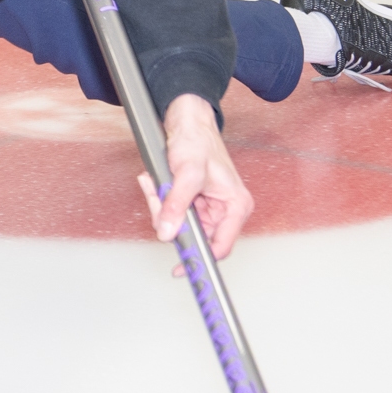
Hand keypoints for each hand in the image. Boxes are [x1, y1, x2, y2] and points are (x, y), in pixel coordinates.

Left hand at [135, 93, 256, 260]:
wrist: (188, 122)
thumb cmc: (198, 141)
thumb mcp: (187, 174)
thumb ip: (176, 205)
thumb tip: (167, 232)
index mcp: (235, 206)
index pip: (221, 246)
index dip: (201, 260)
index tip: (183, 270)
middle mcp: (225, 210)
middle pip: (194, 235)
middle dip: (170, 219)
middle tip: (157, 200)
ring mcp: (208, 207)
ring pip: (179, 224)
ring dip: (161, 206)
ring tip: (155, 183)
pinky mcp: (193, 201)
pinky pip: (172, 211)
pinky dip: (160, 198)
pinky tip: (155, 182)